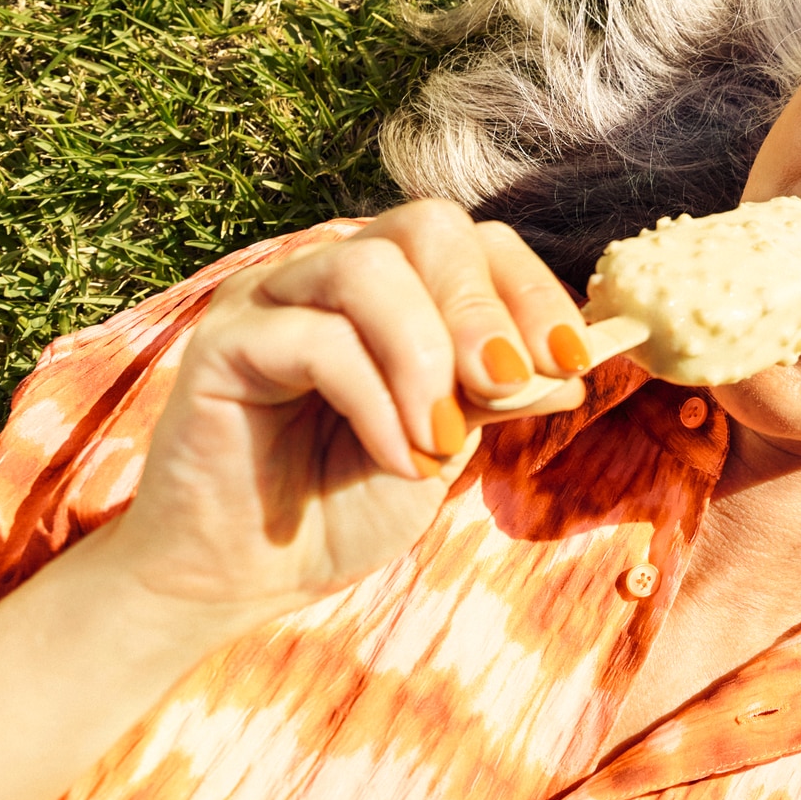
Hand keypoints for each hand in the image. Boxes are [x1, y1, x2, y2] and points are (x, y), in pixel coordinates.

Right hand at [92, 201, 598, 621]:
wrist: (250, 573)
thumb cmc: (345, 501)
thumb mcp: (447, 443)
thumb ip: (498, 392)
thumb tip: (576, 360)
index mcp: (397, 287)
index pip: (478, 241)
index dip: (533, 291)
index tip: (572, 360)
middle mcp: (334, 272)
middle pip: (427, 226)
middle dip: (483, 310)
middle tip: (507, 388)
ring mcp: (274, 296)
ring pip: (370, 268)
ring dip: (424, 356)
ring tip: (439, 440)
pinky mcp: (224, 341)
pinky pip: (315, 338)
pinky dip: (374, 400)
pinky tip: (395, 456)